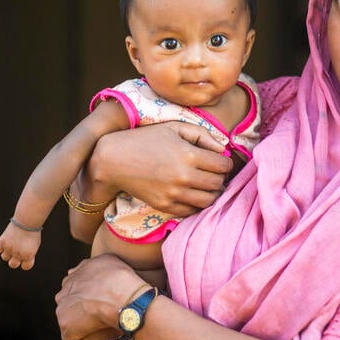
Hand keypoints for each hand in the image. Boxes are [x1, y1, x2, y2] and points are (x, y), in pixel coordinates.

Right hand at [0, 222, 40, 269]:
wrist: (27, 220)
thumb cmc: (32, 232)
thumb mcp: (34, 245)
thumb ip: (26, 254)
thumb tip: (18, 259)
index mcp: (29, 255)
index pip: (26, 267)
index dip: (26, 261)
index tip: (27, 254)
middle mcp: (18, 254)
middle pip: (13, 265)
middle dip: (15, 259)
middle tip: (17, 250)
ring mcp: (10, 248)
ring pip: (4, 257)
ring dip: (7, 252)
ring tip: (12, 242)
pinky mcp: (2, 242)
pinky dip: (0, 247)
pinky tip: (5, 241)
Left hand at [55, 255, 145, 339]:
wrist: (121, 297)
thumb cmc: (121, 280)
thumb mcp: (109, 260)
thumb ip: (97, 264)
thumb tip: (96, 267)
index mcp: (75, 275)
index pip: (73, 286)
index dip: (85, 294)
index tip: (95, 300)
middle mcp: (65, 289)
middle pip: (67, 301)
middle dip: (77, 307)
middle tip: (94, 313)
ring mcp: (63, 307)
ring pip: (68, 319)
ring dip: (78, 324)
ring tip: (94, 329)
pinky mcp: (66, 324)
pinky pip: (69, 337)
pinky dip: (78, 339)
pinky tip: (90, 339)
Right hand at [89, 122, 232, 216]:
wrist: (114, 160)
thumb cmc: (146, 139)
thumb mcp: (174, 128)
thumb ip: (203, 135)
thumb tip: (223, 149)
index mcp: (188, 155)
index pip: (223, 166)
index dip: (225, 163)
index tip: (220, 161)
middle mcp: (183, 177)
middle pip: (218, 184)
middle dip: (220, 178)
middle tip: (214, 173)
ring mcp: (174, 194)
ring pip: (209, 201)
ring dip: (212, 193)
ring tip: (205, 184)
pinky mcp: (165, 206)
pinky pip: (192, 211)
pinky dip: (196, 204)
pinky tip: (192, 193)